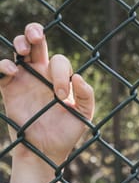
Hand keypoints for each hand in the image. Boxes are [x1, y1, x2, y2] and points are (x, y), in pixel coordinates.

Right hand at [0, 23, 94, 182]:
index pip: (58, 61)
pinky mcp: (9, 90)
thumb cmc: (67, 132)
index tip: (60, 96)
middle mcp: (41, 74)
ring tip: (24, 49)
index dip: (61, 73)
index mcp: (60, 77)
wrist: (46, 151)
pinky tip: (11, 70)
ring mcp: (23, 80)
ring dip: (19, 42)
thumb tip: (80, 78)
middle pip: (36, 43)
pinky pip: (2, 71)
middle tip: (36, 36)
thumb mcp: (84, 115)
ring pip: (18, 51)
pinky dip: (3, 66)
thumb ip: (86, 96)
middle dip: (34, 31)